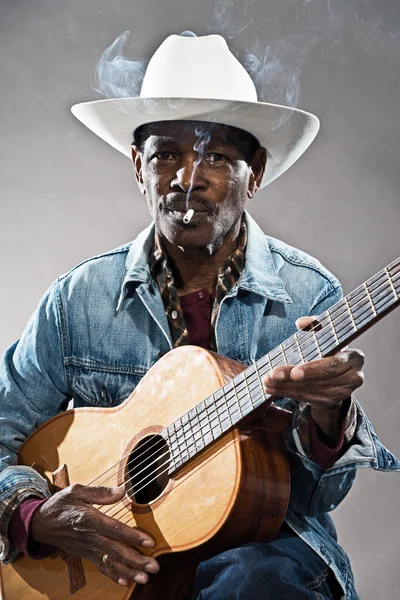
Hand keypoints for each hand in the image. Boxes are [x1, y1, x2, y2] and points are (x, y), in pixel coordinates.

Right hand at [31, 484, 158, 586]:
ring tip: (145, 577)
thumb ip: (100, 492)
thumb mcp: (77, 490)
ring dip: (129, 571)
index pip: (114, 529)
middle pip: (116, 550)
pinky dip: (113, 575)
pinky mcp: (85, 554)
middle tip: (154, 566)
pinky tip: (126, 580)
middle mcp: (89, 537)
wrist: (40, 523)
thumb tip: (121, 491)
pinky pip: (100, 567)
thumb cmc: (61, 504)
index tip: (149, 542)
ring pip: (110, 562)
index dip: (132, 536)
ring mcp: (87, 548)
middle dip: (136, 560)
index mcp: (88, 519)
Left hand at [263, 316, 364, 437]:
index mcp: (354, 357)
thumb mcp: (325, 335)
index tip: (294, 372)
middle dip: (293, 379)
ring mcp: (343, 392)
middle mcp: (353, 377)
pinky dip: (287, 393)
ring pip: (310, 390)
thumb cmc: (331, 350)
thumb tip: (301, 323)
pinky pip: (306, 398)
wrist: (340, 374)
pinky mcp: (331, 402)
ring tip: (267, 381)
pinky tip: (272, 389)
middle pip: (319, 379)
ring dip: (285, 386)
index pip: (333, 365)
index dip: (313, 369)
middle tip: (273, 375)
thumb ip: (315, 326)